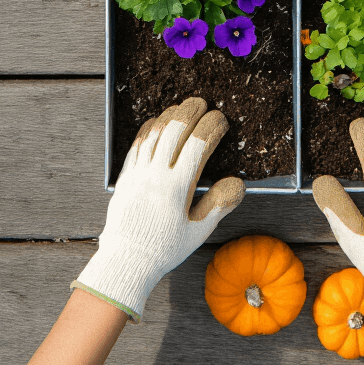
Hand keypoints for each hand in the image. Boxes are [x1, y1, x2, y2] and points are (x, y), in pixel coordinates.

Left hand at [73, 96, 243, 320]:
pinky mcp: (125, 176)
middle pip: (175, 130)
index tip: (221, 121)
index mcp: (177, 188)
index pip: (198, 144)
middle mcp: (155, 175)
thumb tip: (238, 183)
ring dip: (170, 116)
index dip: (212, 126)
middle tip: (203, 103)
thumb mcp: (198, 232)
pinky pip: (136, 144)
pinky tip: (156, 123)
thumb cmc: (163, 249)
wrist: (126, 261)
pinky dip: (149, 129)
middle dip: (191, 111)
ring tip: (182, 108)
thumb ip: (218, 204)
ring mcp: (138, 174)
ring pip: (155, 133)